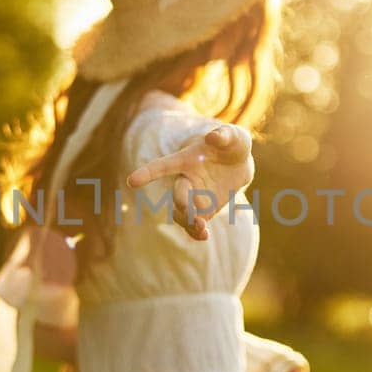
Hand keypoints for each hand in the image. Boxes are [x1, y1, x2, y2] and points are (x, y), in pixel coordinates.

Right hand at [125, 123, 253, 241]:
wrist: (239, 163)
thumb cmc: (232, 144)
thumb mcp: (233, 136)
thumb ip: (223, 135)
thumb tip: (213, 136)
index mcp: (186, 160)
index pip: (163, 166)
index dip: (148, 173)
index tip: (133, 181)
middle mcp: (186, 179)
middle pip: (178, 193)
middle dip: (181, 203)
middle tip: (190, 212)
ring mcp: (195, 197)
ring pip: (183, 213)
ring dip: (188, 221)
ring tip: (201, 228)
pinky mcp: (205, 210)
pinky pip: (195, 224)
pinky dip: (197, 232)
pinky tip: (203, 236)